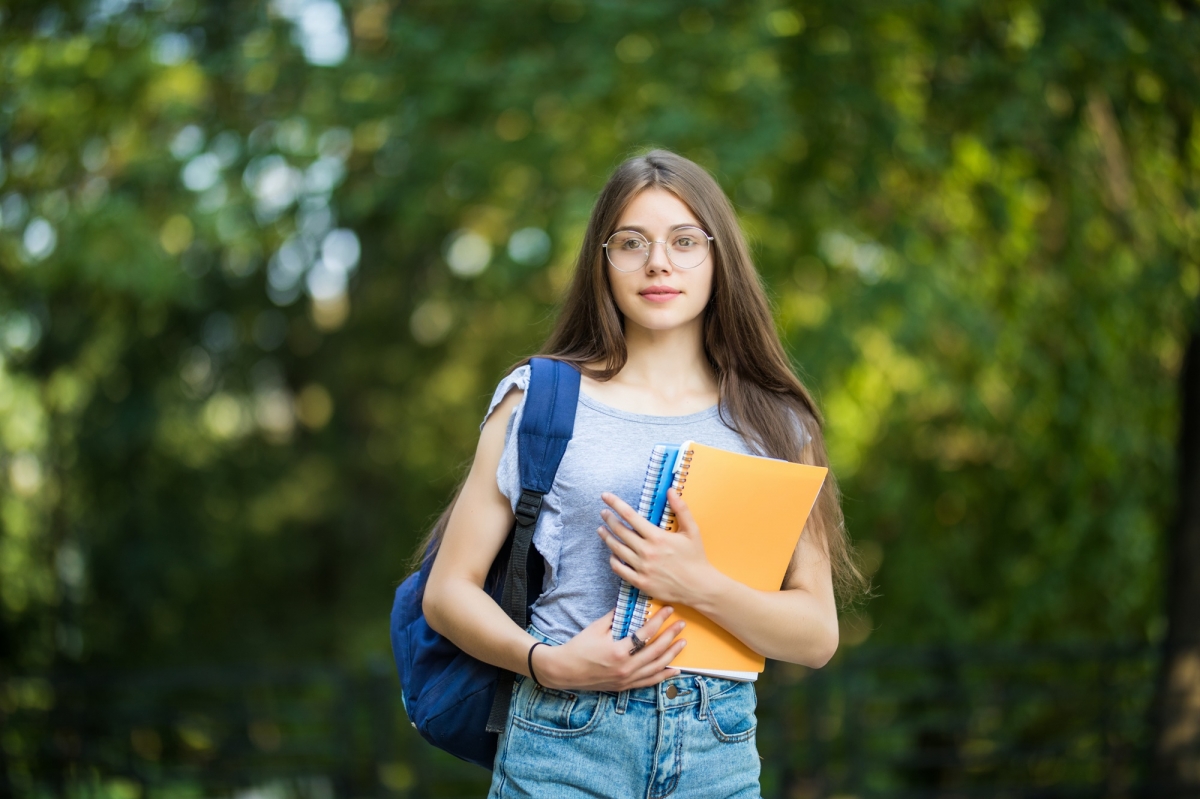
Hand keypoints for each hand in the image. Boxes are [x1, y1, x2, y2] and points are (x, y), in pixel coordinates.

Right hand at [535, 606, 685, 691]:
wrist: (564, 671)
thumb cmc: (578, 647)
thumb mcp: (596, 628)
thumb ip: (615, 617)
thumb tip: (630, 605)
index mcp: (619, 651)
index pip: (646, 633)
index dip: (660, 620)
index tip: (669, 610)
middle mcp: (626, 668)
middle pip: (656, 650)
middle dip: (671, 636)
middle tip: (681, 625)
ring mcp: (626, 679)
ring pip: (656, 667)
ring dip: (672, 655)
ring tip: (682, 643)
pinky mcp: (625, 686)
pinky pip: (649, 682)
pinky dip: (663, 675)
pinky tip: (675, 670)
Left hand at [598, 489, 716, 607]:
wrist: (699, 587)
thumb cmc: (696, 558)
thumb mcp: (692, 530)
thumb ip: (681, 509)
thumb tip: (670, 490)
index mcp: (657, 537)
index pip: (630, 516)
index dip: (615, 504)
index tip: (605, 497)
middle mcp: (647, 552)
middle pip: (620, 531)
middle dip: (609, 519)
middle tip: (603, 513)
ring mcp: (642, 568)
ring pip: (617, 549)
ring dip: (607, 538)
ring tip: (601, 530)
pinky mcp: (640, 582)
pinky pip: (619, 570)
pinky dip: (613, 560)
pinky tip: (612, 554)